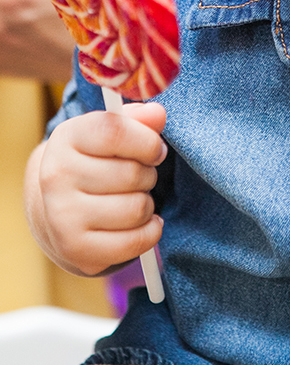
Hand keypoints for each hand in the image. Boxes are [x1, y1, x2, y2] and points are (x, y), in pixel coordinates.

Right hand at [28, 102, 167, 276]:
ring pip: (137, 208)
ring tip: (134, 199)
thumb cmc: (96, 161)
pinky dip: (150, 231)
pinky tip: (142, 223)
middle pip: (132, 174)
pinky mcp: (76, 249)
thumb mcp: (112, 131)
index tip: (155, 150)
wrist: (57, 208)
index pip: (115, 131)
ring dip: (147, 204)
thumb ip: (139, 119)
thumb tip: (158, 115)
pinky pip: (136, 241)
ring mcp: (63, 216)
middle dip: (148, 175)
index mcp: (67, 138)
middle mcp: (57, 176)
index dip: (147, 141)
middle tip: (139, 178)